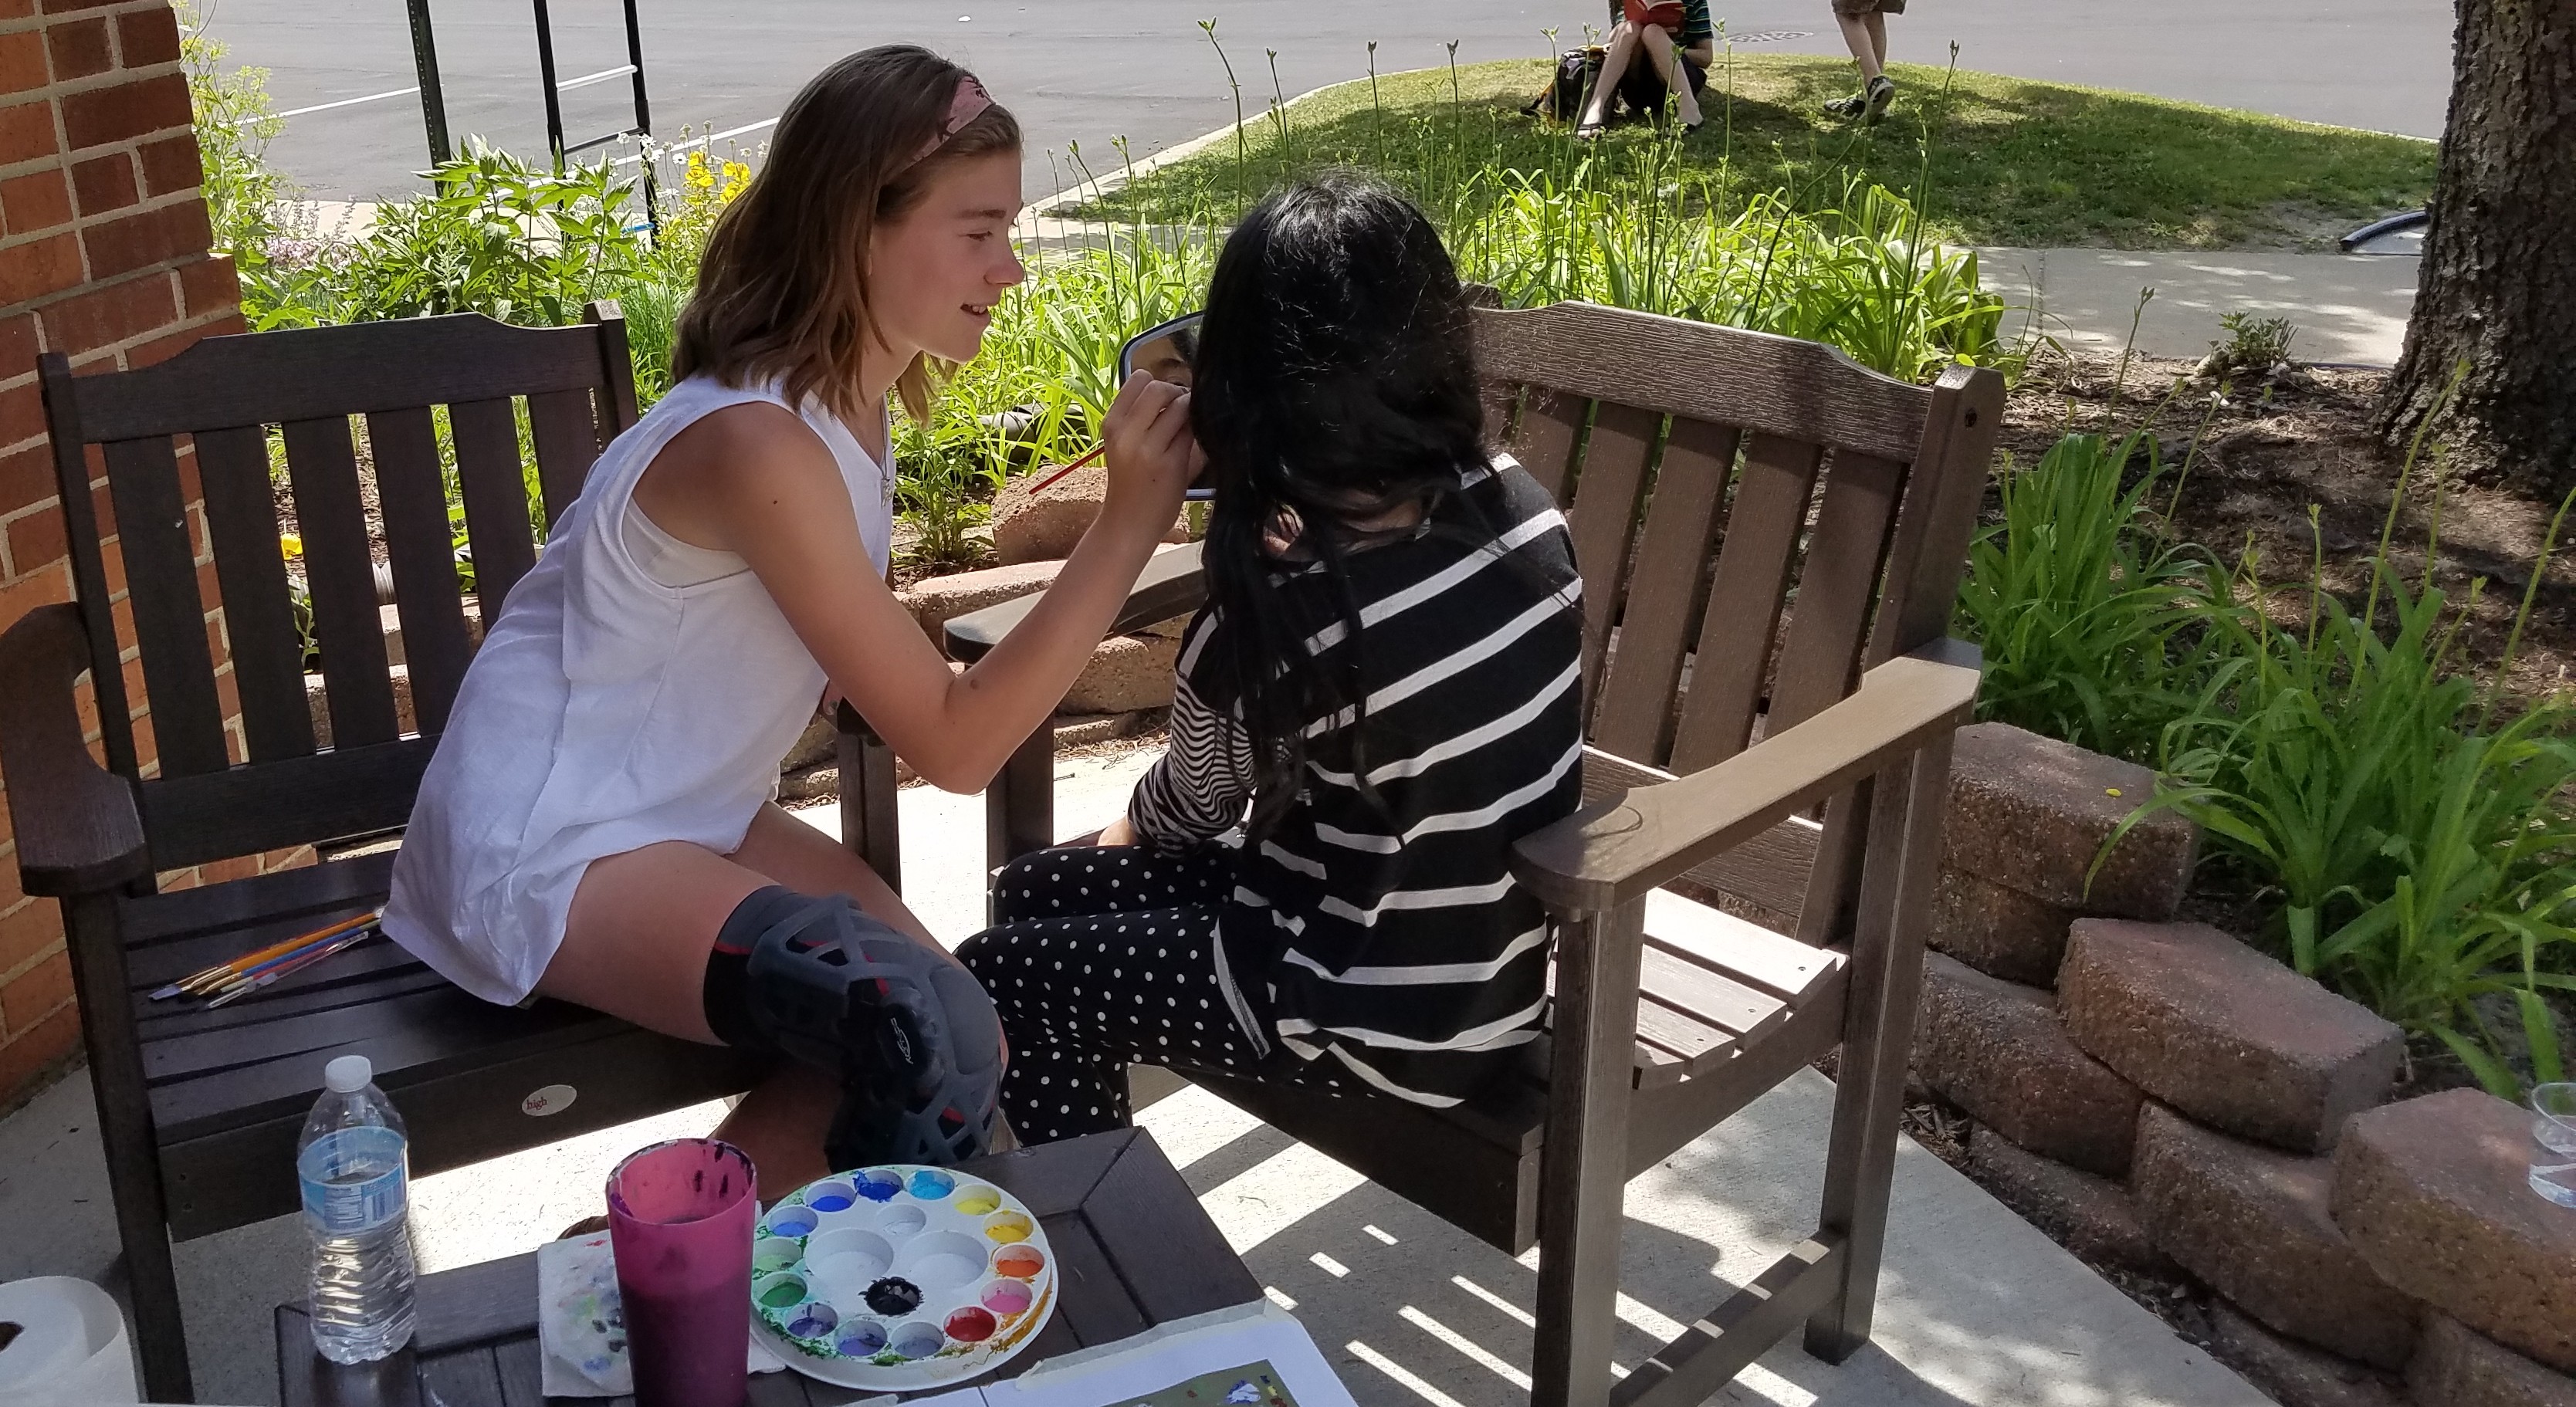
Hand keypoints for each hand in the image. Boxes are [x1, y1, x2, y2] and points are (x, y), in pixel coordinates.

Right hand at [1098, 370, 1198, 531]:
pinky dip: (1199, 432)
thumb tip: (1179, 391)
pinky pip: (1192, 433)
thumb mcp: (1123, 444)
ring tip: (1191, 428)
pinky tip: (1197, 444)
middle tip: (1185, 410)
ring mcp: (1149, 449)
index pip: (1139, 379)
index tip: (1166, 401)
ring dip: (1191, 412)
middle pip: (1161, 389)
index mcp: (1112, 423)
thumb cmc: (1129, 483)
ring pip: (1181, 408)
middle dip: (1178, 393)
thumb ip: (1144, 417)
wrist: (1128, 524)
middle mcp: (1127, 433)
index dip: (1158, 384)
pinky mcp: (1171, 464)